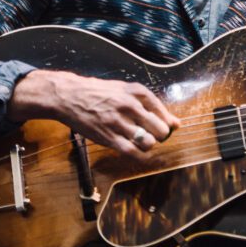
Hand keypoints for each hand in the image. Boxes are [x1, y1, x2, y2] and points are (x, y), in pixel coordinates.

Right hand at [8, 69, 180, 160]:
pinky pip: (131, 152)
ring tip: (142, 142)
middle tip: (153, 135)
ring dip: (149, 145)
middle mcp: (130, 106)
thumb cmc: (100, 93)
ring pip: (147, 142)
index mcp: (136, 92)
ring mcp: (118, 122)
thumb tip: (176, 123)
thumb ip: (151, 105)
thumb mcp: (125, 90)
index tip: (164, 127)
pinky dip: (139, 156)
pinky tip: (138, 153)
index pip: (162, 111)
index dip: (166, 123)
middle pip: (160, 129)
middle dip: (161, 136)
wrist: (69, 96)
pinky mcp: (107, 136)